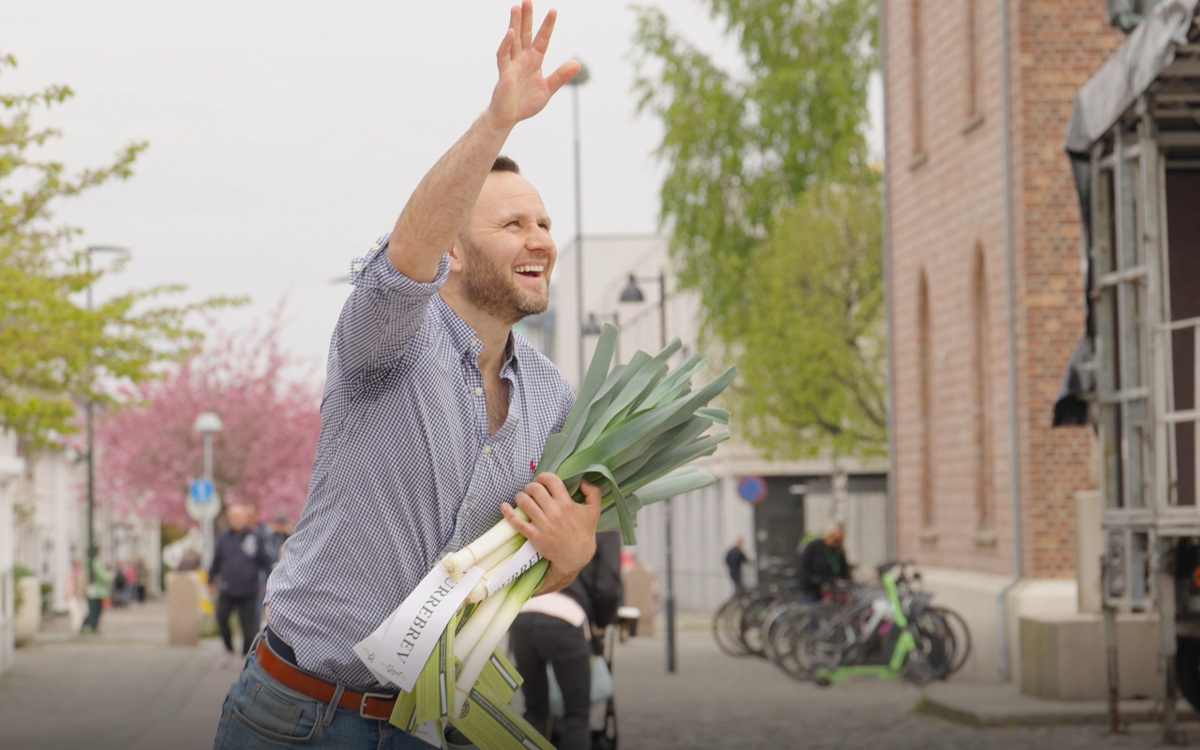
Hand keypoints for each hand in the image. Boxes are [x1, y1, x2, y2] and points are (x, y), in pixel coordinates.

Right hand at [487, 1, 580, 128]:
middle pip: (525, 34)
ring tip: (516, 8)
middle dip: (527, 18)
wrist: (509, 118)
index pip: (542, 39)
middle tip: (527, 0)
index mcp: (534, 61)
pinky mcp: (504, 74)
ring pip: (513, 40)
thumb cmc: (525, 103)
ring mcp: (512, 65)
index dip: (547, 26)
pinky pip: (504, 56)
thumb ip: (560, 76)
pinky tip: (510, 33)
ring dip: (515, 24)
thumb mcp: (547, 88)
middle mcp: (522, 59)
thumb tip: (577, 63)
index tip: (553, 11)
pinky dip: (506, 44)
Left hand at [501, 474, 600, 589]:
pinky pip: (517, 522)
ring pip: (524, 502)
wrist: (576, 555)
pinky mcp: (534, 535)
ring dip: (520, 496)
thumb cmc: (584, 531)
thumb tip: (583, 479)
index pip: (550, 480)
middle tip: (531, 491)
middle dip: (530, 487)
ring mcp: (542, 524)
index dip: (543, 477)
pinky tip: (504, 506)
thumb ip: (593, 491)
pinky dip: (508, 513)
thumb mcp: (594, 510)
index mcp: (566, 503)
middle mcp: (553, 512)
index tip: (541, 481)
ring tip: (523, 498)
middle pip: (534, 489)